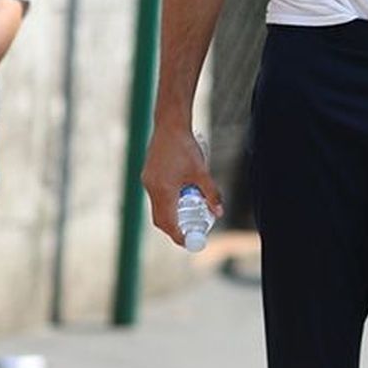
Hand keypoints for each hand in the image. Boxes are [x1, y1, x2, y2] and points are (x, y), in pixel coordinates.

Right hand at [142, 126, 223, 246]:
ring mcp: (148, 181)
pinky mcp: (148, 175)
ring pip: (157, 208)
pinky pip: (156, 196)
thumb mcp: (202, 172)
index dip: (177, 235)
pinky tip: (180, 197)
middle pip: (159, 219)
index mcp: (164, 190)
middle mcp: (152, 188)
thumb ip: (211, 194)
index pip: (168, 222)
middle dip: (173, 229)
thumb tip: (219, 212)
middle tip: (188, 234)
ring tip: (187, 215)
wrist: (169, 125)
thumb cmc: (185, 147)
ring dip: (170, 215)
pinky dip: (166, 203)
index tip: (188, 242)